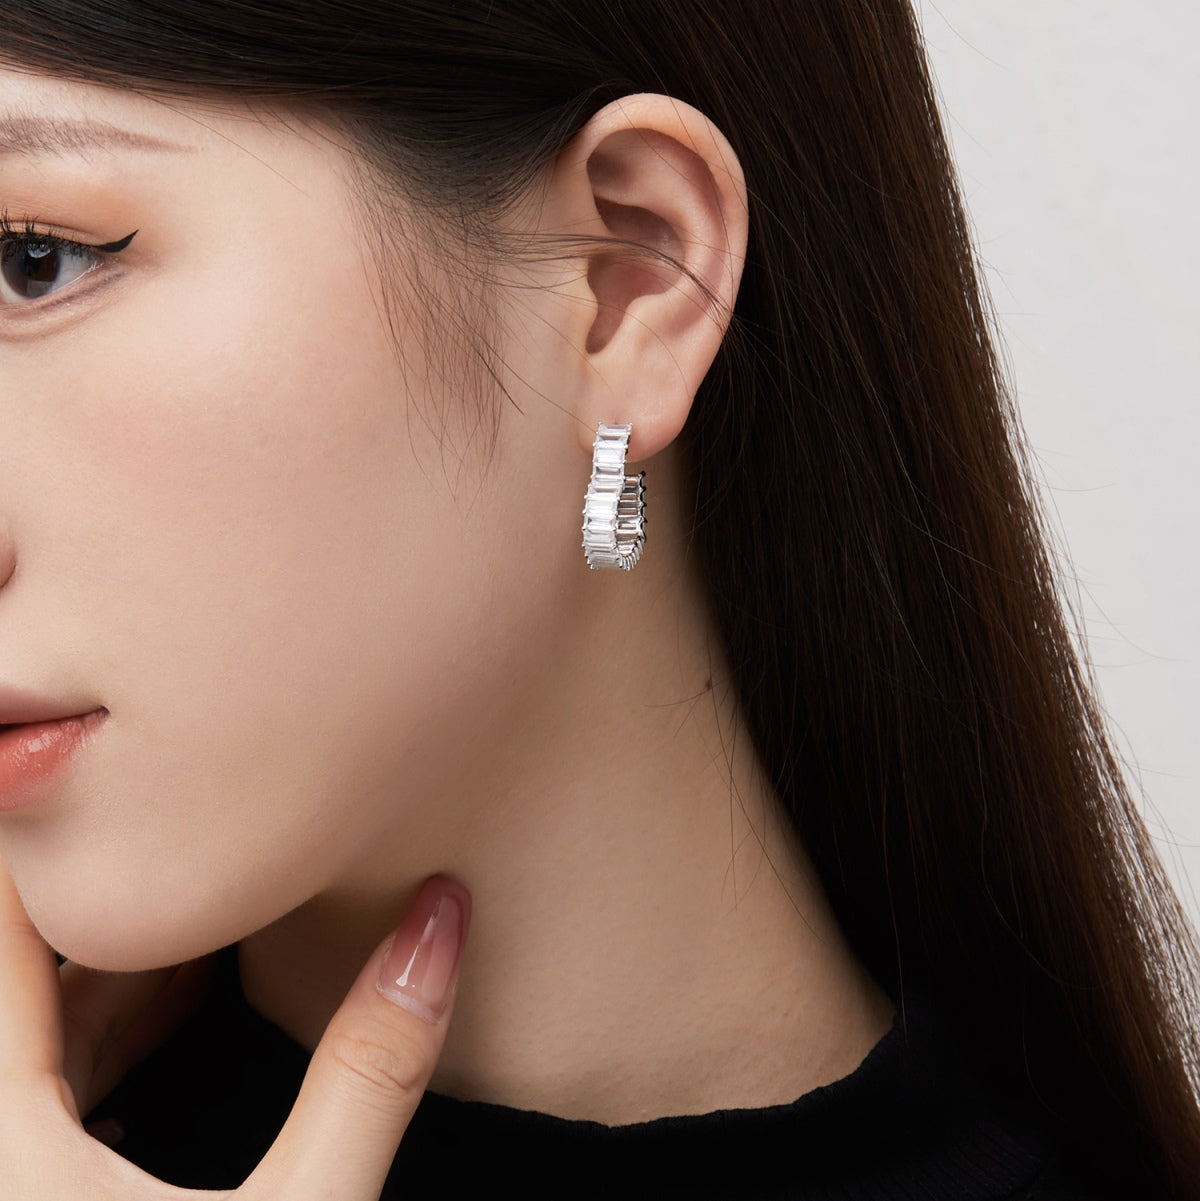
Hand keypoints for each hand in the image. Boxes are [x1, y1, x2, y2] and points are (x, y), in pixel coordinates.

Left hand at [0, 861, 470, 1199]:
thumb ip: (368, 1074)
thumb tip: (439, 925)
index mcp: (3, 1137)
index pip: (0, 926)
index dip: (51, 839)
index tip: (120, 773)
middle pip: (22, 964)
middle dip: (116, 892)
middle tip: (194, 823)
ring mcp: (4, 1176)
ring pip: (36, 1027)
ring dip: (124, 965)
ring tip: (213, 907)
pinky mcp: (32, 1199)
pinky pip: (46, 1088)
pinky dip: (114, 1034)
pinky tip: (182, 1010)